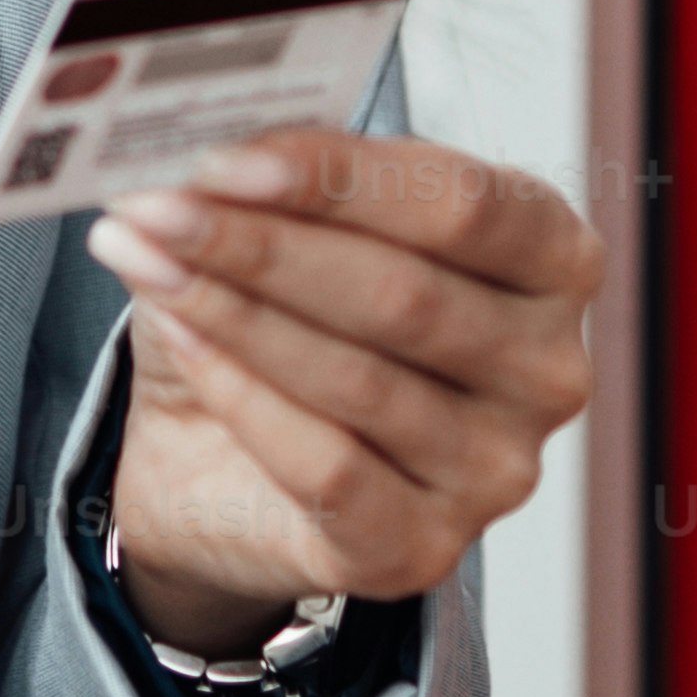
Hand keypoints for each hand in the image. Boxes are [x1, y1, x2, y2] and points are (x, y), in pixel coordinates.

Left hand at [92, 132, 604, 649]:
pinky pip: (327, 467)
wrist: (219, 464)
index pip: (465, 204)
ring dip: (234, 312)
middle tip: (158, 208)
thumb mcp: (288, 223)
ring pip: (359, 380)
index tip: (230, 158)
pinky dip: (240, 395)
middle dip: (265, 244)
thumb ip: (278, 179)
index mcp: (550, 259)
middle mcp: (549, 369)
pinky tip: (180, 340)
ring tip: (147, 260)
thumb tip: (213, 147)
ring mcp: (497, 471)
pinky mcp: (424, 549)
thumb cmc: (284, 319)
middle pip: (407, 293)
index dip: (343, 177)